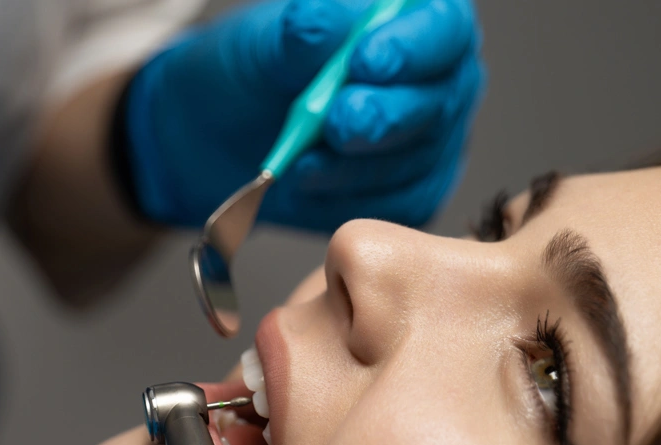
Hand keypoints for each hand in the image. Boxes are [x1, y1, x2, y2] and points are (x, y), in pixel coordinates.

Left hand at [125, 0, 483, 230]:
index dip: (411, 47)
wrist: (218, 136)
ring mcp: (427, 141)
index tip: (365, 61)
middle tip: (339, 122)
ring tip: (303, 162)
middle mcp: (435, 82)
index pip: (441, 28)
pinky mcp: (409, 192)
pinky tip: (310, 184)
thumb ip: (301, 33)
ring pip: (413, 161)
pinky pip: (396, 206)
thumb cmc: (252, 75)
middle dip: (385, 116)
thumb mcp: (264, 43)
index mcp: (415, 22)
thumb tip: (323, 22)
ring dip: (354, 166)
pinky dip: (348, 199)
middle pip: (438, 101)